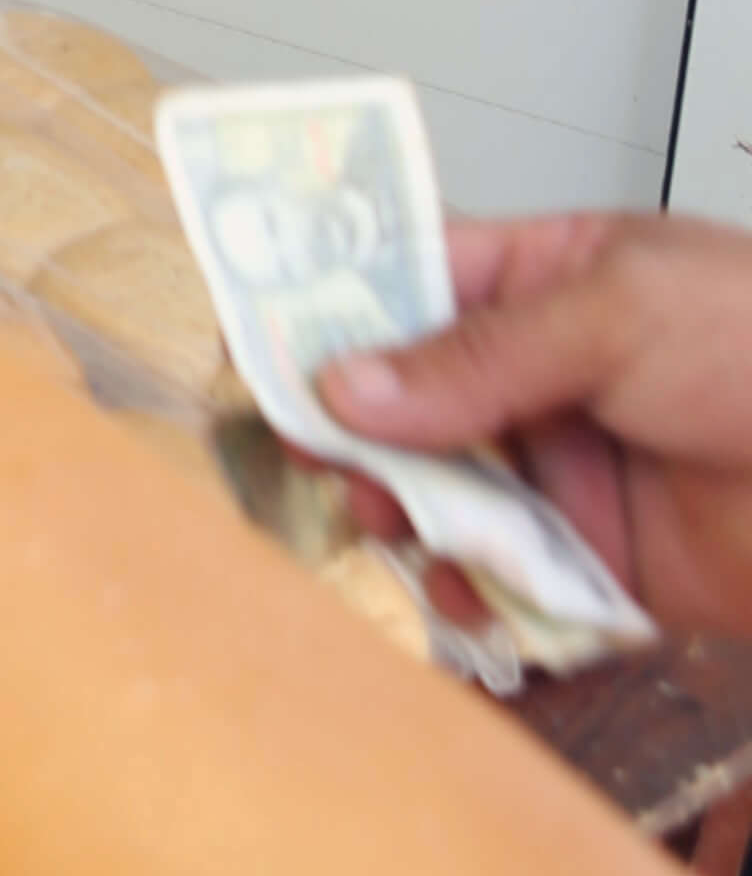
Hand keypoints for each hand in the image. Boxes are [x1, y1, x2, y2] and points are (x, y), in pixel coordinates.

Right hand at [321, 212, 751, 638]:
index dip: (327, 307)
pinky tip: (472, 593)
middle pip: (405, 403)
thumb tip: (346, 384)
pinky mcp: (601, 567)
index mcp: (545, 280)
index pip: (406, 279)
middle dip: (357, 432)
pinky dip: (477, 596)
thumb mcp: (621, 310)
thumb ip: (479, 353)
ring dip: (409, 515)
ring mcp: (568, 473)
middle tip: (326, 456)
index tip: (255, 347)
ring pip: (443, 498)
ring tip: (401, 524)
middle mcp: (542, 378)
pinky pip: (508, 585)